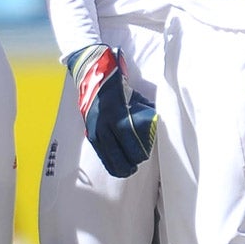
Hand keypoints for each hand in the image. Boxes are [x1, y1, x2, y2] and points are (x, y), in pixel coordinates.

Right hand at [69, 44, 156, 177]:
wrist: (91, 73)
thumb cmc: (116, 83)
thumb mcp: (133, 96)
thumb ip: (143, 111)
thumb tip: (155, 123)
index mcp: (118, 115)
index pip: (130, 143)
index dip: (139, 152)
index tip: (144, 155)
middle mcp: (105, 125)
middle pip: (118, 154)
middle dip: (129, 163)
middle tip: (137, 164)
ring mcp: (95, 129)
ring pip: (107, 156)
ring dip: (118, 166)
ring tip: (127, 170)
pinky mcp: (89, 130)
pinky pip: (99, 151)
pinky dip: (107, 160)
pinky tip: (114, 165)